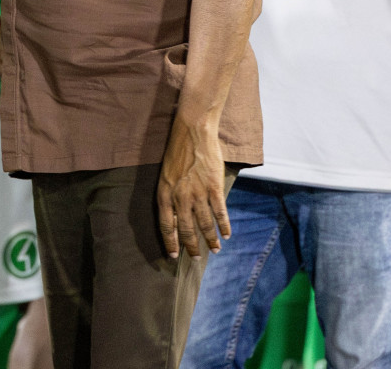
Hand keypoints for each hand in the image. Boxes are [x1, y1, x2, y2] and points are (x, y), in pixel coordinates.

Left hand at [156, 119, 229, 258]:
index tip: (174, 256)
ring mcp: (197, 193)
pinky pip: (220, 212)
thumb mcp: (166, 175)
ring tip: (215, 250)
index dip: (171, 242)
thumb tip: (177, 217)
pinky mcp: (213, 187)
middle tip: (197, 258)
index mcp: (164, 194)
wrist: (192, 132)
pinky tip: (226, 234)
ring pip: (204, 224)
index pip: (166, 226)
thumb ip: (171, 196)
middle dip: (192, 247)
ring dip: (210, 240)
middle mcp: (180, 197)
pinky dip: (224, 225)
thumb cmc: (178, 151)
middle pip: (186, 229)